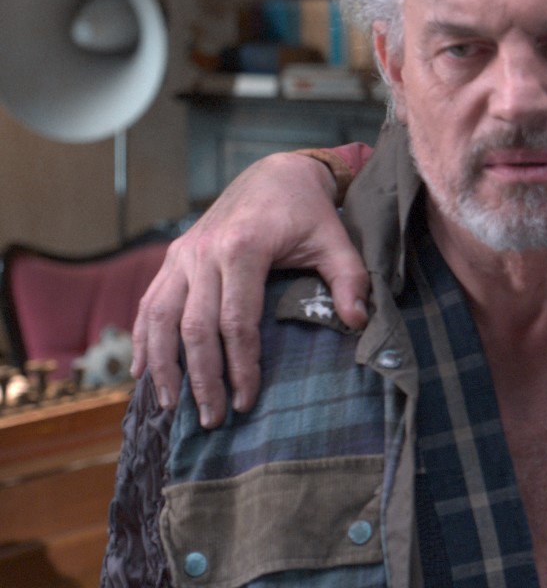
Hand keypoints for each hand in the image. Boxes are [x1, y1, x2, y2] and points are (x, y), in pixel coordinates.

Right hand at [132, 152, 367, 427]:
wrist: (275, 173)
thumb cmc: (308, 212)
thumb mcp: (337, 241)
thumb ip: (350, 280)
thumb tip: (358, 322)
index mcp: (244, 249)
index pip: (236, 321)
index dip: (240, 365)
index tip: (246, 400)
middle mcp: (204, 252)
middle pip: (194, 327)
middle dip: (201, 378)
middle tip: (212, 419)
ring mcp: (183, 255)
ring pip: (160, 318)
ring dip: (162, 365)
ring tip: (172, 406)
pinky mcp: (173, 257)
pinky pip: (149, 303)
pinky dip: (143, 339)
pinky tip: (142, 372)